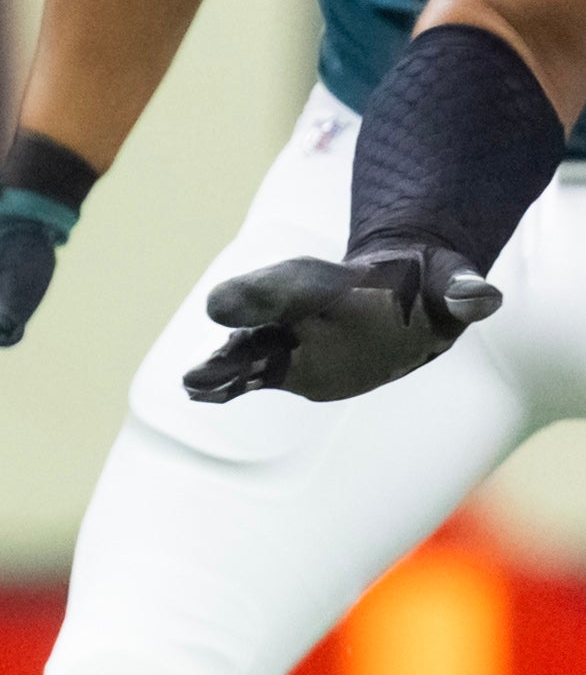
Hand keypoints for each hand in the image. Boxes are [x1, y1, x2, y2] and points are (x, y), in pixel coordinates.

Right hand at [184, 242, 498, 403]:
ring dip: (222, 368)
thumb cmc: (427, 284)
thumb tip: (482, 297)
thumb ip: (462, 288)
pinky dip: (226, 386)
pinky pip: (250, 377)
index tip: (218, 305)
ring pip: (247, 351)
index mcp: (335, 286)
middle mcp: (300, 311)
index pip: (292, 286)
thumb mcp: (450, 280)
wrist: (399, 297)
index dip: (257, 295)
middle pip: (258, 318)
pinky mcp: (284, 367)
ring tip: (192, 384)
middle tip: (196, 357)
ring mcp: (287, 339)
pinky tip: (200, 395)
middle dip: (232, 333)